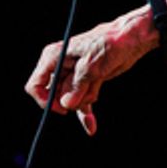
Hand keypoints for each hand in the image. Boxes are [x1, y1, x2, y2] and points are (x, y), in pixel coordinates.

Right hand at [23, 10, 152, 133]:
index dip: (45, 100)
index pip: (36, 84)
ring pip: (70, 100)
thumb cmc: (110, 43)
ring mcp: (73, 76)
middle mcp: (60, 67)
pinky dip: (86, 113)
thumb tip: (66, 104)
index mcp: (54, 57)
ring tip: (96, 87)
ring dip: (84, 102)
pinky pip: (81, 101)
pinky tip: (91, 127)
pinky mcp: (86, 82)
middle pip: (55, 95)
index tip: (61, 109)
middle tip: (88, 93)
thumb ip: (78, 85)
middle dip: (71, 101)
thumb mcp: (92, 64)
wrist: (130, 40)